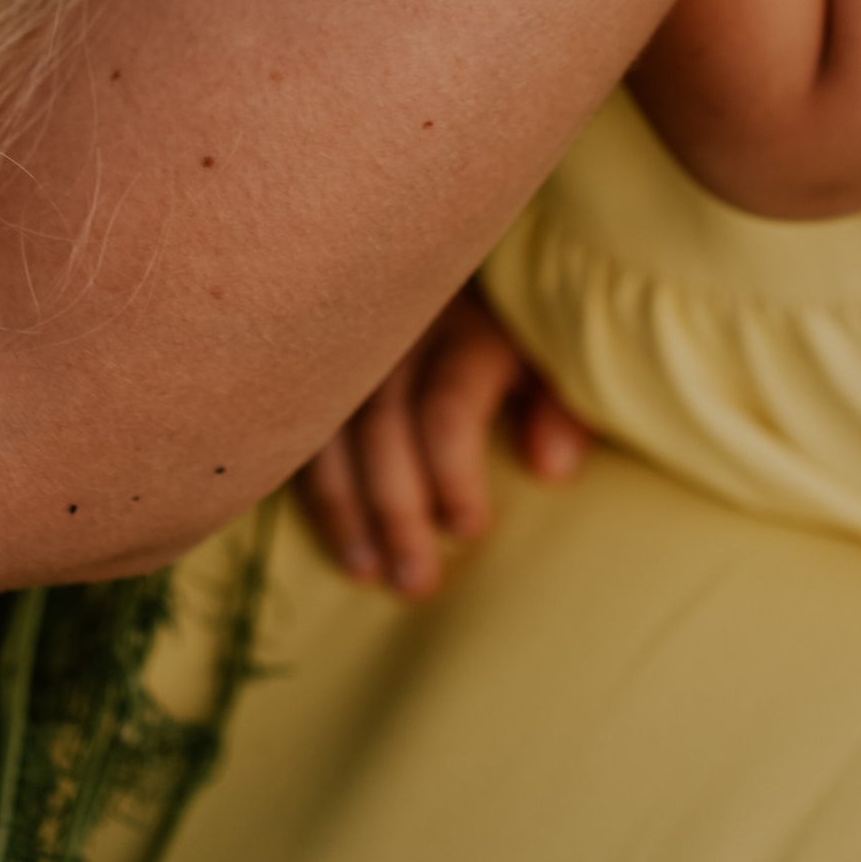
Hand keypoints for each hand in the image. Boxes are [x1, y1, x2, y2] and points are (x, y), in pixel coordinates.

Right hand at [294, 286, 593, 595]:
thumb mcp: (550, 362)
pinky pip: (301, 431)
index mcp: (467, 333)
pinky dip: (316, 491)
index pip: (447, 406)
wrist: (443, 279)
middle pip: (384, 426)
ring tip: (368, 573)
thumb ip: (559, 410)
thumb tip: (551, 469)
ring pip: (331, 432)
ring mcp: (352, 351)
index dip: (454, 473)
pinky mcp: (321, 370)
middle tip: (415, 582)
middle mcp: (400, 338)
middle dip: (396, 510)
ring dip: (346, 509)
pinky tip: (336, 539)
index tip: (470, 530)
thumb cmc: (514, 340)